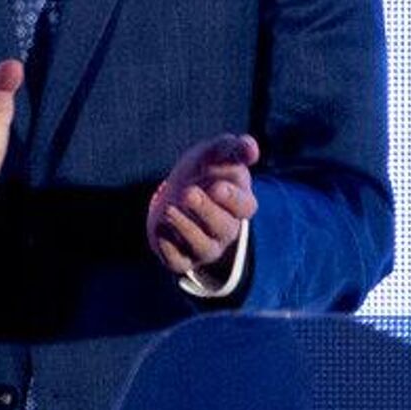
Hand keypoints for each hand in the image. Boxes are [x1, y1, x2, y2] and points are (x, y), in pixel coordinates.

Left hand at [146, 132, 259, 280]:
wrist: (178, 190)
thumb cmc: (205, 170)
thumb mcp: (216, 153)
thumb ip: (233, 149)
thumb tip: (251, 146)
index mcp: (239, 203)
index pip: (244, 207)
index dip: (232, 199)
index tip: (216, 186)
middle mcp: (226, 229)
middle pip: (224, 228)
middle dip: (206, 211)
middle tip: (188, 193)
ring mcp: (206, 246)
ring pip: (203, 246)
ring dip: (186, 228)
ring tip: (169, 209)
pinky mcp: (182, 257)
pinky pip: (179, 262)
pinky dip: (169, 250)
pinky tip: (160, 231)